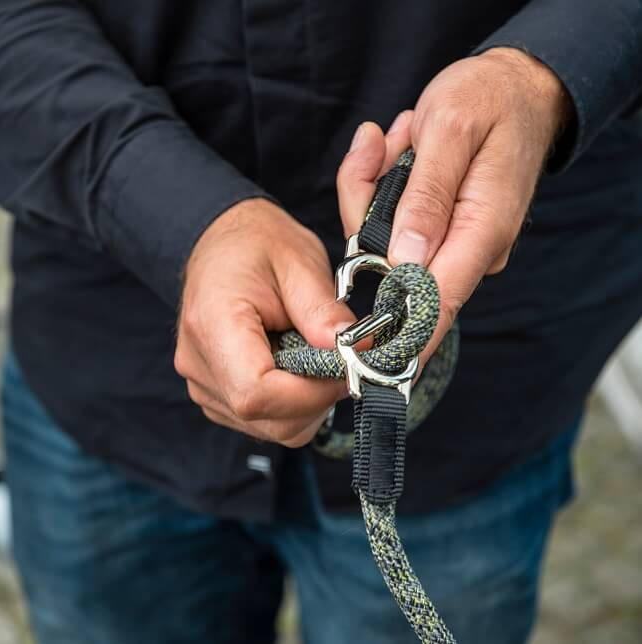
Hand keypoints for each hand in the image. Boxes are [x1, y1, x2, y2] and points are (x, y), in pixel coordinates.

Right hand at [175, 198, 352, 446]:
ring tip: (312, 354)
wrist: (222, 244)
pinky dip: (292, 404)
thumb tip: (357, 350)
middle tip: (340, 360)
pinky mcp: (215, 394)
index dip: (311, 393)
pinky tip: (295, 365)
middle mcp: (199, 363)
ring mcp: (203, 383)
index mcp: (213, 325)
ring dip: (307, 403)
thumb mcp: (298, 260)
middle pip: (265, 419)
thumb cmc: (256, 245)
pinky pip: (262, 421)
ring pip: (269, 427)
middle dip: (316, 399)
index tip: (346, 367)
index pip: (257, 393)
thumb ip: (324, 309)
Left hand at [337, 47, 571, 364]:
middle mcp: (469, 246)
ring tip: (401, 137)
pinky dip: (381, 188)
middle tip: (379, 149)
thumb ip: (426, 197)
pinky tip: (398, 148)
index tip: (367, 359)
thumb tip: (405, 262)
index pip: (439, 301)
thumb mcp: (449, 132)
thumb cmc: (486, 101)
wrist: (511, 88)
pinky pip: (390, 224)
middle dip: (368, 219)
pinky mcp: (438, 231)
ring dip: (376, 191)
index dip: (401, 335)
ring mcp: (452, 241)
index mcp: (482, 229)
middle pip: (397, 269)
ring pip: (386, 244)